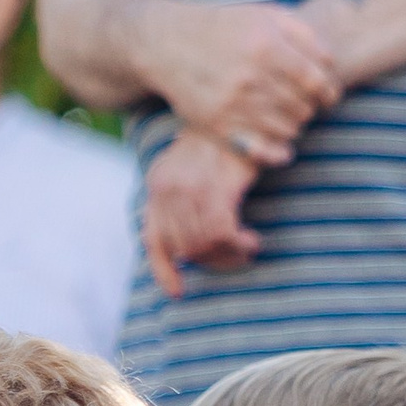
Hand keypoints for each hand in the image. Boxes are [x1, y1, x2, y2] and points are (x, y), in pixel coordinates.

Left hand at [144, 132, 264, 297]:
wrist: (241, 112)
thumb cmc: (225, 142)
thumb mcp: (192, 168)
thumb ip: (183, 198)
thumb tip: (190, 244)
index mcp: (157, 184)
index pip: (153, 240)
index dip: (163, 271)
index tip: (178, 293)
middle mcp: (167, 188)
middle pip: (184, 248)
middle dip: (212, 261)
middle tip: (236, 258)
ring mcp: (189, 190)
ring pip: (203, 245)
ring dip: (229, 255)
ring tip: (246, 249)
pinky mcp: (215, 190)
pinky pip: (222, 235)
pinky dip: (238, 246)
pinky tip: (252, 242)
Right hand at [145, 0, 340, 161]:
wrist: (166, 43)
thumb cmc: (223, 28)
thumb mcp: (263, 15)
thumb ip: (303, 34)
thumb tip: (332, 64)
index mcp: (265, 45)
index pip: (316, 82)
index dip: (329, 93)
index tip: (329, 96)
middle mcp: (250, 76)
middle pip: (303, 108)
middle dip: (310, 108)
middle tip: (303, 104)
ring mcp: (232, 104)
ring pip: (287, 130)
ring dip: (294, 126)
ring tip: (287, 115)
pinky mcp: (218, 126)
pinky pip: (263, 150)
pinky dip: (279, 151)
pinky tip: (282, 145)